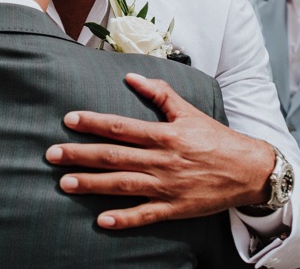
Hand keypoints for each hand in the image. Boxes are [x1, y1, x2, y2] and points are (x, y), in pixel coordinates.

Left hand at [44, 73, 275, 228]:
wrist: (248, 170)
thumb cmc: (216, 139)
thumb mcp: (189, 112)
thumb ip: (160, 94)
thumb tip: (132, 77)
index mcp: (165, 135)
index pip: (121, 127)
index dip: (93, 123)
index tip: (69, 120)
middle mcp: (163, 160)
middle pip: (114, 157)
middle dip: (80, 155)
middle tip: (51, 155)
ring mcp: (167, 186)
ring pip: (123, 185)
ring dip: (92, 185)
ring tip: (65, 183)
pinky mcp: (175, 208)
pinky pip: (145, 215)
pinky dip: (124, 219)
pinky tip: (102, 221)